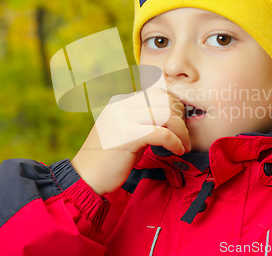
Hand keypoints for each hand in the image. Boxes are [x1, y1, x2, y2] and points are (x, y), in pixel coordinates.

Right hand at [71, 88, 189, 195]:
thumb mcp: (125, 131)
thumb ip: (143, 120)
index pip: (157, 93)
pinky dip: (175, 142)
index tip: (180, 125)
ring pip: (166, 115)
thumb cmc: (109, 159)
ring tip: (183, 146)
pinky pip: (162, 133)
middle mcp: (120, 105)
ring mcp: (122, 119)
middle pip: (164, 100)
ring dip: (181, 132)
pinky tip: (178, 151)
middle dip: (181, 118)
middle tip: (184, 136)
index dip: (175, 107)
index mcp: (120, 102)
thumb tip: (171, 116)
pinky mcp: (126, 136)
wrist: (86, 178)